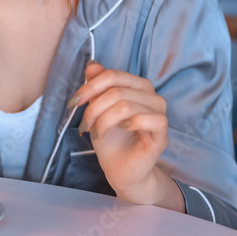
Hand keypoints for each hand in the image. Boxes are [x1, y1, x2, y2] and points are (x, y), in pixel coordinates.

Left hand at [69, 61, 177, 207]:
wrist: (121, 170)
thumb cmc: (111, 140)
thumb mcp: (97, 110)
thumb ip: (97, 86)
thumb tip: (92, 64)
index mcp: (138, 86)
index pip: (112, 75)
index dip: (90, 87)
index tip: (74, 103)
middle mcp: (152, 96)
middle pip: (116, 90)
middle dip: (94, 109)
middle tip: (85, 125)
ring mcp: (159, 114)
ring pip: (125, 105)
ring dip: (103, 121)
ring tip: (96, 133)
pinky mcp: (162, 133)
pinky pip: (147, 119)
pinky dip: (126, 124)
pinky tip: (120, 130)